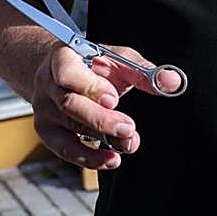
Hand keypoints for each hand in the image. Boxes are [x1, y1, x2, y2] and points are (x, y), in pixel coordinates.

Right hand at [30, 43, 180, 169]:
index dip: (90, 86)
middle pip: (69, 104)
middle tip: (128, 127)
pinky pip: (64, 149)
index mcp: (62, 58)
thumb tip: (172, 82)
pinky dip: (88, 158)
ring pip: (69, 128)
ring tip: (129, 143)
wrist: (58, 69)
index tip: (114, 98)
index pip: (68, 73)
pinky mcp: (47, 130)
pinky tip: (111, 159)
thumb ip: (144, 70)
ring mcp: (44, 109)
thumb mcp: (117, 58)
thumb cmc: (92, 62)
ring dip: (102, 138)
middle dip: (101, 119)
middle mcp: (48, 84)